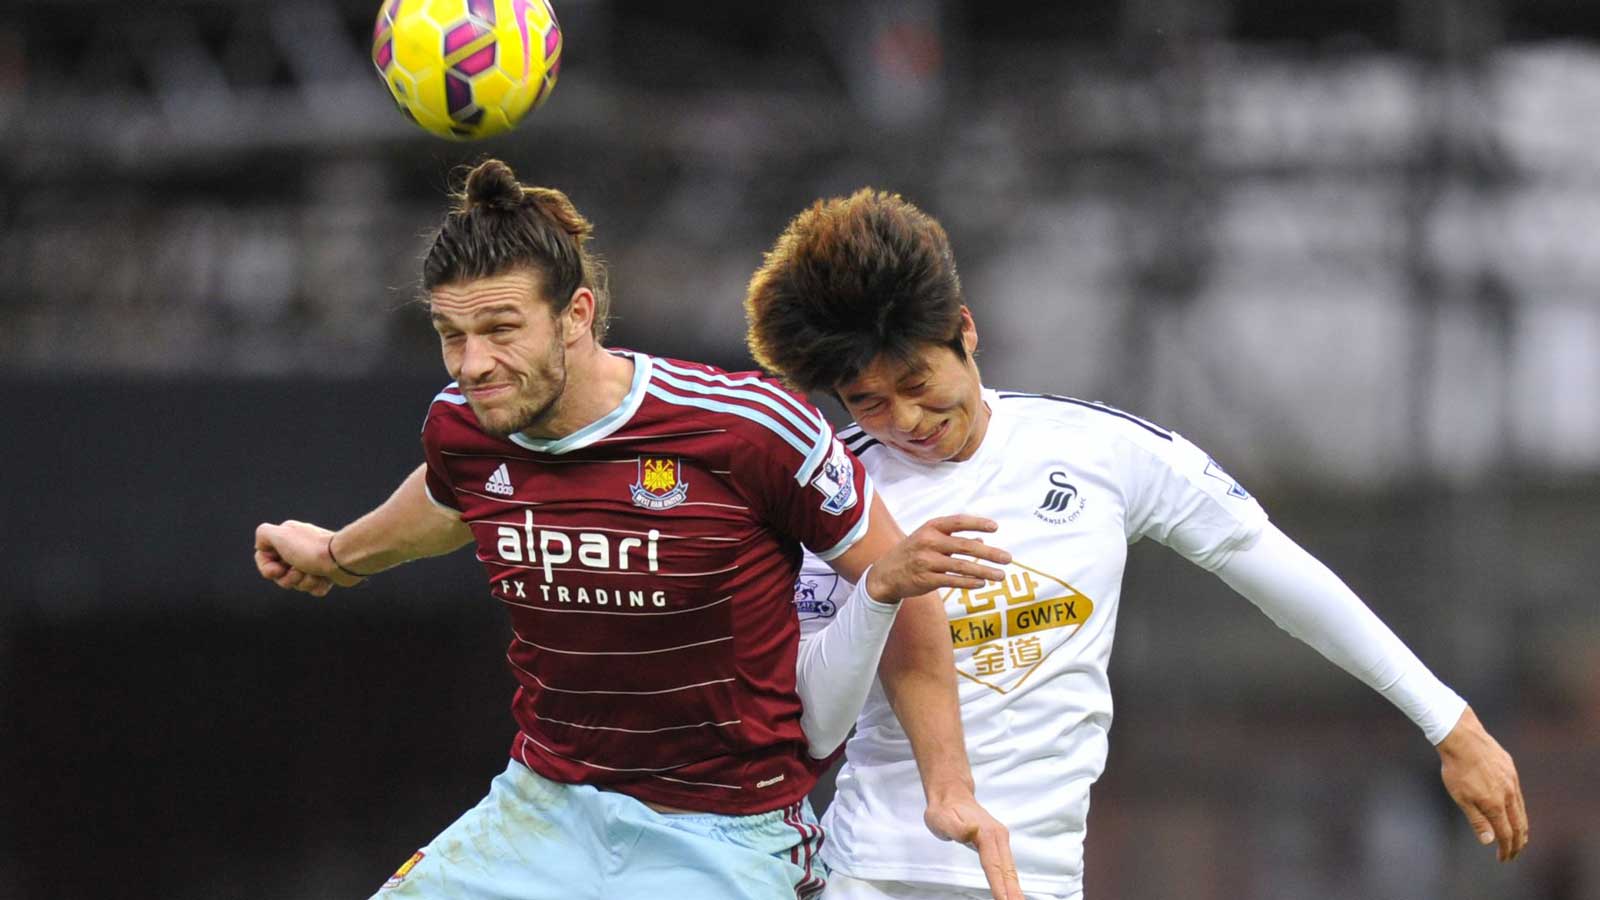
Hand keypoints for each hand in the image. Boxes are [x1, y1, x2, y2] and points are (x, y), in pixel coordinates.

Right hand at [254, 520, 363, 596]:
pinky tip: (325, 578)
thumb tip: (261, 546)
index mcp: (287, 537)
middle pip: (279, 574)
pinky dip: (317, 586)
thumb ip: (263, 534)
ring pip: (296, 583)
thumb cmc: (310, 549)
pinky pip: (313, 588)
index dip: (267, 569)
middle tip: (299, 571)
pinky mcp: (325, 573)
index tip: (277, 570)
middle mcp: (299, 548)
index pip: (264, 557)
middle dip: (288, 578)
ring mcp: (312, 561)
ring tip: (315, 572)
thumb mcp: (280, 535)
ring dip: (304, 581)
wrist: (342, 559)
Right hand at [865, 516, 1011, 602]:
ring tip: (1000, 575)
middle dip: (989, 552)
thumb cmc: (912, 553)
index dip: (977, 523)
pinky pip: (952, 580)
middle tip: (1007, 558)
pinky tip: (981, 583)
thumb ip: (954, 538)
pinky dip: (968, 582)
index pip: (958, 522)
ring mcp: (926, 561)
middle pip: (964, 546)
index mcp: (930, 527)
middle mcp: (928, 542)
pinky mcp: (925, 579)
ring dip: (984, 571)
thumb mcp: (929, 539)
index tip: (995, 528)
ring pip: (961, 566)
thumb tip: (980, 538)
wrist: (885, 574)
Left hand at [924, 792, 1022, 899]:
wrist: (951, 795)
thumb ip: (957, 827)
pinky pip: (1007, 865)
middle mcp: (998, 836)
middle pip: (1007, 870)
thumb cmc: (945, 809)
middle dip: (1014, 892)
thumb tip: (973, 831)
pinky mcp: (999, 842)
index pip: (994, 866)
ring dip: (1015, 888)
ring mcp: (1000, 839)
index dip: (1000, 886)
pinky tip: (1012, 892)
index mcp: (986, 833)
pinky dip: (1011, 881)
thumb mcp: (942, 817)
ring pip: (1010, 868)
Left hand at [1436, 705, 1527, 861]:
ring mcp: (1512, 781)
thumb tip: (1489, 841)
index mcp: (1495, 804)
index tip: (1503, 859)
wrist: (1462, 737)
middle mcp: (1508, 794)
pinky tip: (1514, 809)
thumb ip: (1477, 820)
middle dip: (1518, 843)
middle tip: (1514, 854)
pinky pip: (1518, 794)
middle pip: (1519, 825)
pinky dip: (1519, 808)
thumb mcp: (1461, 797)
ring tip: (1519, 837)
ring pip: (1521, 809)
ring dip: (1521, 826)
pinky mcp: (1511, 769)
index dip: (1506, 849)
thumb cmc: (1456, 768)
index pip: (1506, 834)